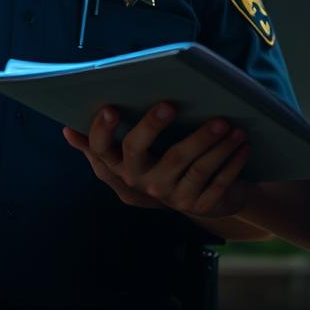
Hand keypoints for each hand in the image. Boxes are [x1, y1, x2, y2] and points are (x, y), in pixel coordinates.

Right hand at [63, 103, 252, 217]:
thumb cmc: (164, 161)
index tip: (110, 108)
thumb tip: (67, 130)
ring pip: (189, 168)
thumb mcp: (134, 155)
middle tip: (169, 103)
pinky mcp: (201, 206)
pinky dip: (232, 162)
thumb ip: (104, 143)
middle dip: (154, 128)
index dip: (103, 132)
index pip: (103, 151)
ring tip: (226, 122)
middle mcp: (142, 185)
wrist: (204, 196)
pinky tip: (242, 143)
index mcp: (121, 168)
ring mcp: (171, 197)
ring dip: (209, 144)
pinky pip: (217, 183)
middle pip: (143, 154)